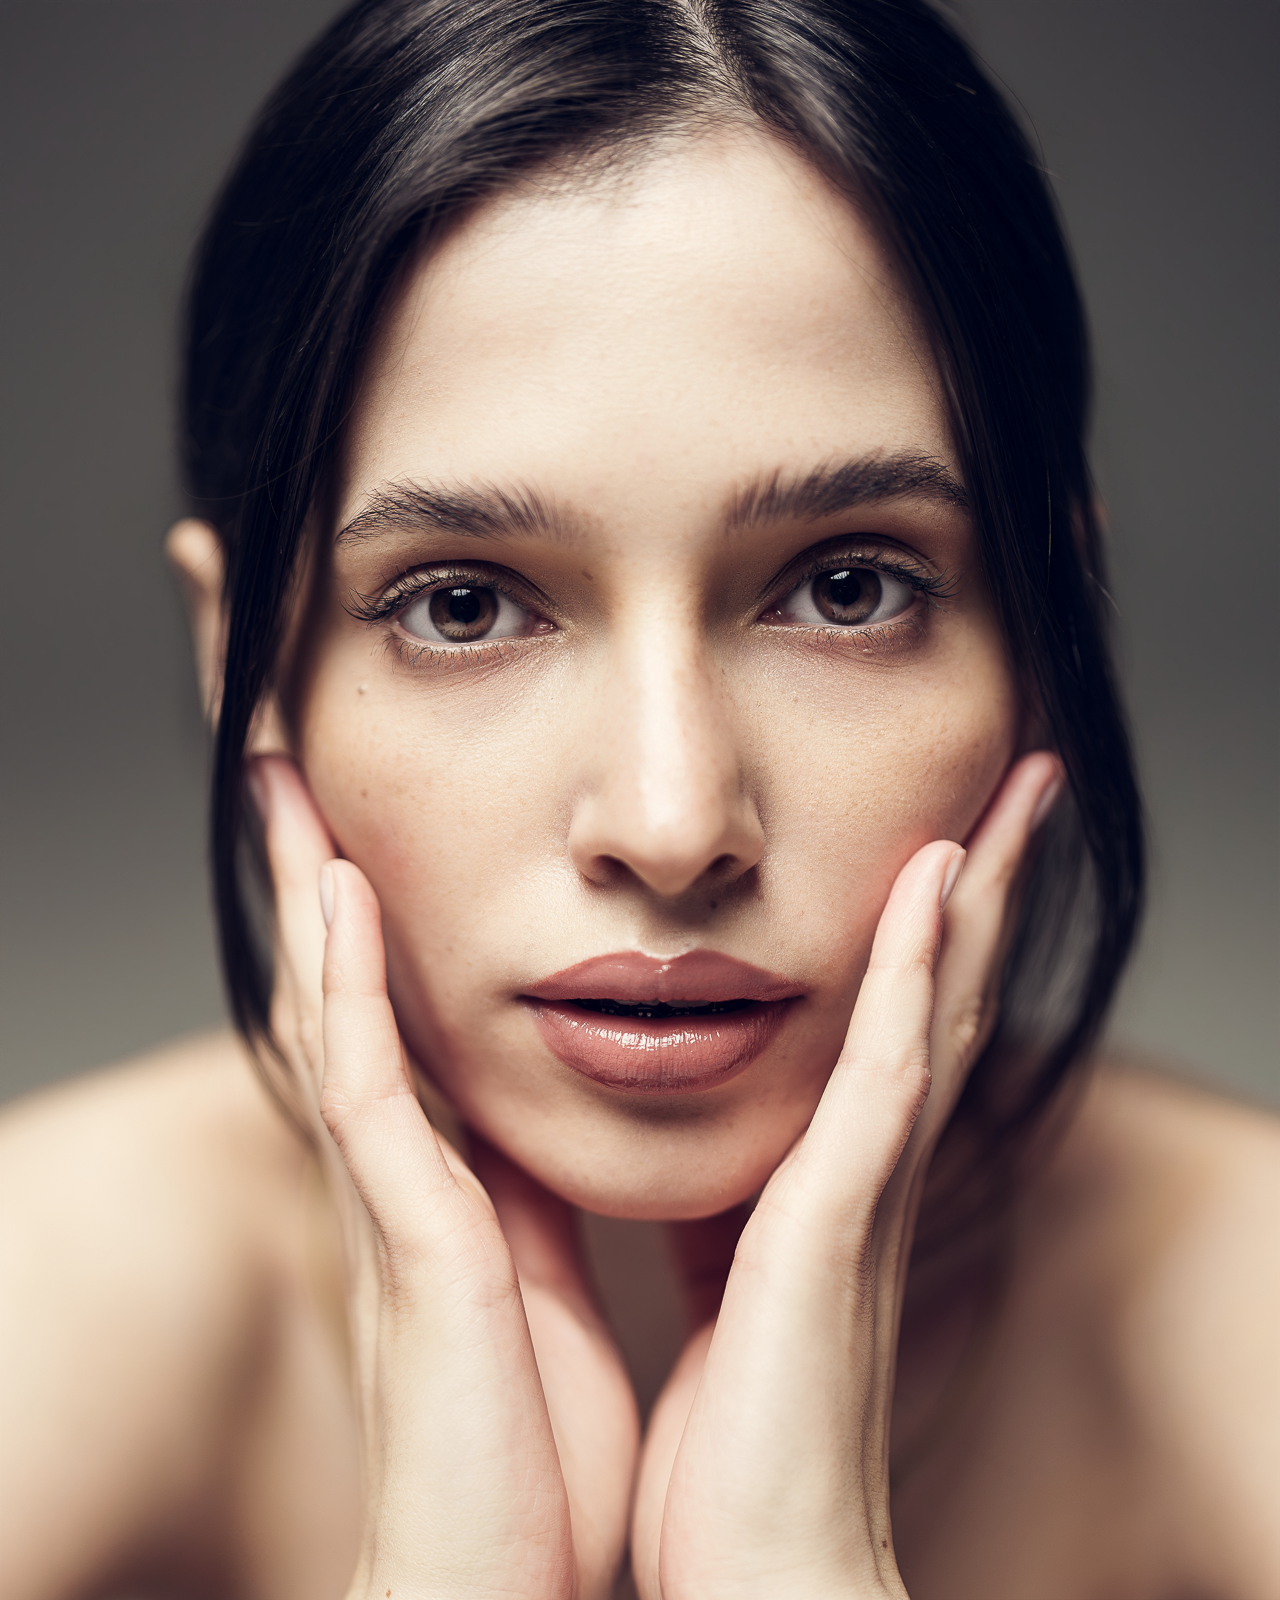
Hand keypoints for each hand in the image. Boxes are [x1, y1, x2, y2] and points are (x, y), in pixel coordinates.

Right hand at [250, 755, 636, 1599]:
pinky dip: (346, 985)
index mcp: (455, 1193)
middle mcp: (408, 1182)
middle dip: (321, 882)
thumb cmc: (530, 1471)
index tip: (371, 838)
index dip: (378, 934)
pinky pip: (367, 1086)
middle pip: (351, 998)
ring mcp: (397, 1204)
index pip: (407, 1029)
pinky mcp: (411, 1239)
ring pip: (338, 1012)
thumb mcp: (551, 1310)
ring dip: (313, 893)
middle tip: (293, 774)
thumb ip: (542, 1224)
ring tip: (287, 785)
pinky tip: (338, 892)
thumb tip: (549, 1155)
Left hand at [630, 752, 1063, 1598]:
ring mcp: (868, 1188)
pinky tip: (935, 883)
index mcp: (835, 1184)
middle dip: (983, 889)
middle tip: (1016, 788)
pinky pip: (892, 1066)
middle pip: (946, 997)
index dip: (926, 935)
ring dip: (974, 895)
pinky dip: (917, 971)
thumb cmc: (741, 1448)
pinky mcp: (842, 1215)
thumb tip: (695, 1166)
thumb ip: (719, 1215)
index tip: (941, 843)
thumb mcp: (719, 1292)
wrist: (760, 1572)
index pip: (897, 1029)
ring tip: (1008, 797)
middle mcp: (872, 1172)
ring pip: (941, 1007)